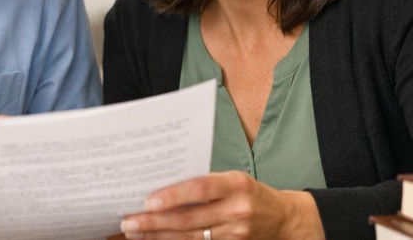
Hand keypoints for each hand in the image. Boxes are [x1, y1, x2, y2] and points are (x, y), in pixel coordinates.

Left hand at [110, 171, 324, 239]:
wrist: (284, 218)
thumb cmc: (249, 192)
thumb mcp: (232, 179)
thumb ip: (203, 183)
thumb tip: (161, 185)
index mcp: (236, 184)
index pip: (200, 189)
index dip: (173, 196)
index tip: (148, 201)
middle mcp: (237, 210)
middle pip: (189, 219)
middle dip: (155, 221)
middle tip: (129, 221)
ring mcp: (235, 233)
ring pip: (190, 237)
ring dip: (159, 235)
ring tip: (135, 232)